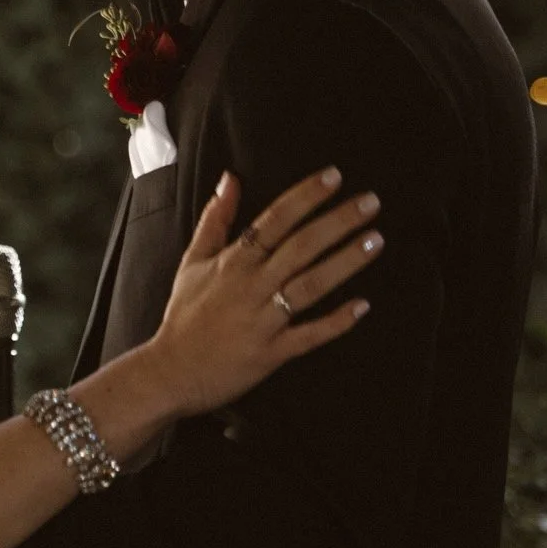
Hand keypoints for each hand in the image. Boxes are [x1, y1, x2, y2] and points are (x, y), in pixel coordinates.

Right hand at [146, 167, 382, 418]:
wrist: (170, 371)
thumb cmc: (184, 315)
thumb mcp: (194, 261)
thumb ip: (215, 218)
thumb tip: (231, 178)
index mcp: (233, 261)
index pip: (275, 219)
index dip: (305, 196)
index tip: (334, 176)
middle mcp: (251, 286)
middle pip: (301, 246)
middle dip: (338, 222)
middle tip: (371, 201)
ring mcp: (263, 320)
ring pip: (310, 285)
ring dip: (345, 262)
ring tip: (376, 240)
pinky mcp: (272, 352)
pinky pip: (309, 335)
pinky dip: (335, 322)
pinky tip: (362, 306)